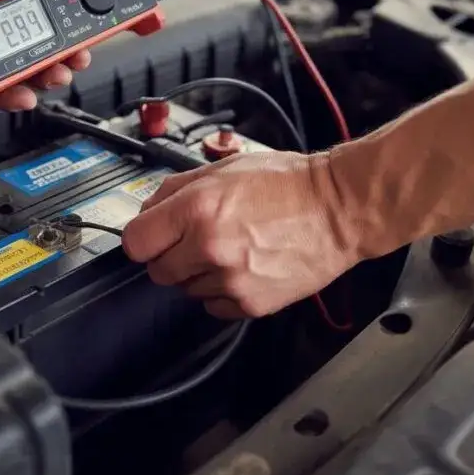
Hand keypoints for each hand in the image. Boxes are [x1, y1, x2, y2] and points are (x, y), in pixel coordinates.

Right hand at [0, 0, 103, 110]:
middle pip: (0, 70)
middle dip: (16, 86)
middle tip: (27, 94)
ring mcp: (30, 19)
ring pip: (35, 64)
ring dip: (49, 74)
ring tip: (60, 69)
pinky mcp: (57, 18)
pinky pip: (63, 50)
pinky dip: (72, 56)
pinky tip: (78, 52)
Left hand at [121, 151, 360, 318]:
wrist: (338, 209)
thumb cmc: (287, 183)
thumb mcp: (224, 168)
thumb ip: (176, 189)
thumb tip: (148, 210)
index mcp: (197, 208)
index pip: (135, 242)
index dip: (143, 238)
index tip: (153, 237)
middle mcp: (209, 246)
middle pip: (157, 271)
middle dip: (171, 255)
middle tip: (197, 240)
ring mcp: (230, 280)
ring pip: (186, 290)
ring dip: (200, 273)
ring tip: (233, 248)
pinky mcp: (251, 303)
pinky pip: (214, 306)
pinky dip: (223, 292)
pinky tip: (246, 267)